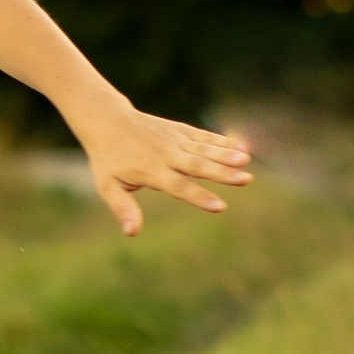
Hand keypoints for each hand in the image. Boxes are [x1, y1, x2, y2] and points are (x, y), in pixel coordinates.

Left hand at [72, 98, 252, 234]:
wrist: (108, 120)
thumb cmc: (108, 159)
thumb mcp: (108, 185)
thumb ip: (123, 207)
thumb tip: (132, 233)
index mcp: (150, 171)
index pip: (178, 186)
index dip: (199, 196)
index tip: (220, 206)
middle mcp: (166, 154)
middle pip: (197, 165)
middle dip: (222, 173)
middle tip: (245, 179)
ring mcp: (174, 140)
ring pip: (203, 149)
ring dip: (226, 155)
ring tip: (246, 161)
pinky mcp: (179, 130)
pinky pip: (202, 136)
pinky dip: (221, 142)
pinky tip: (241, 149)